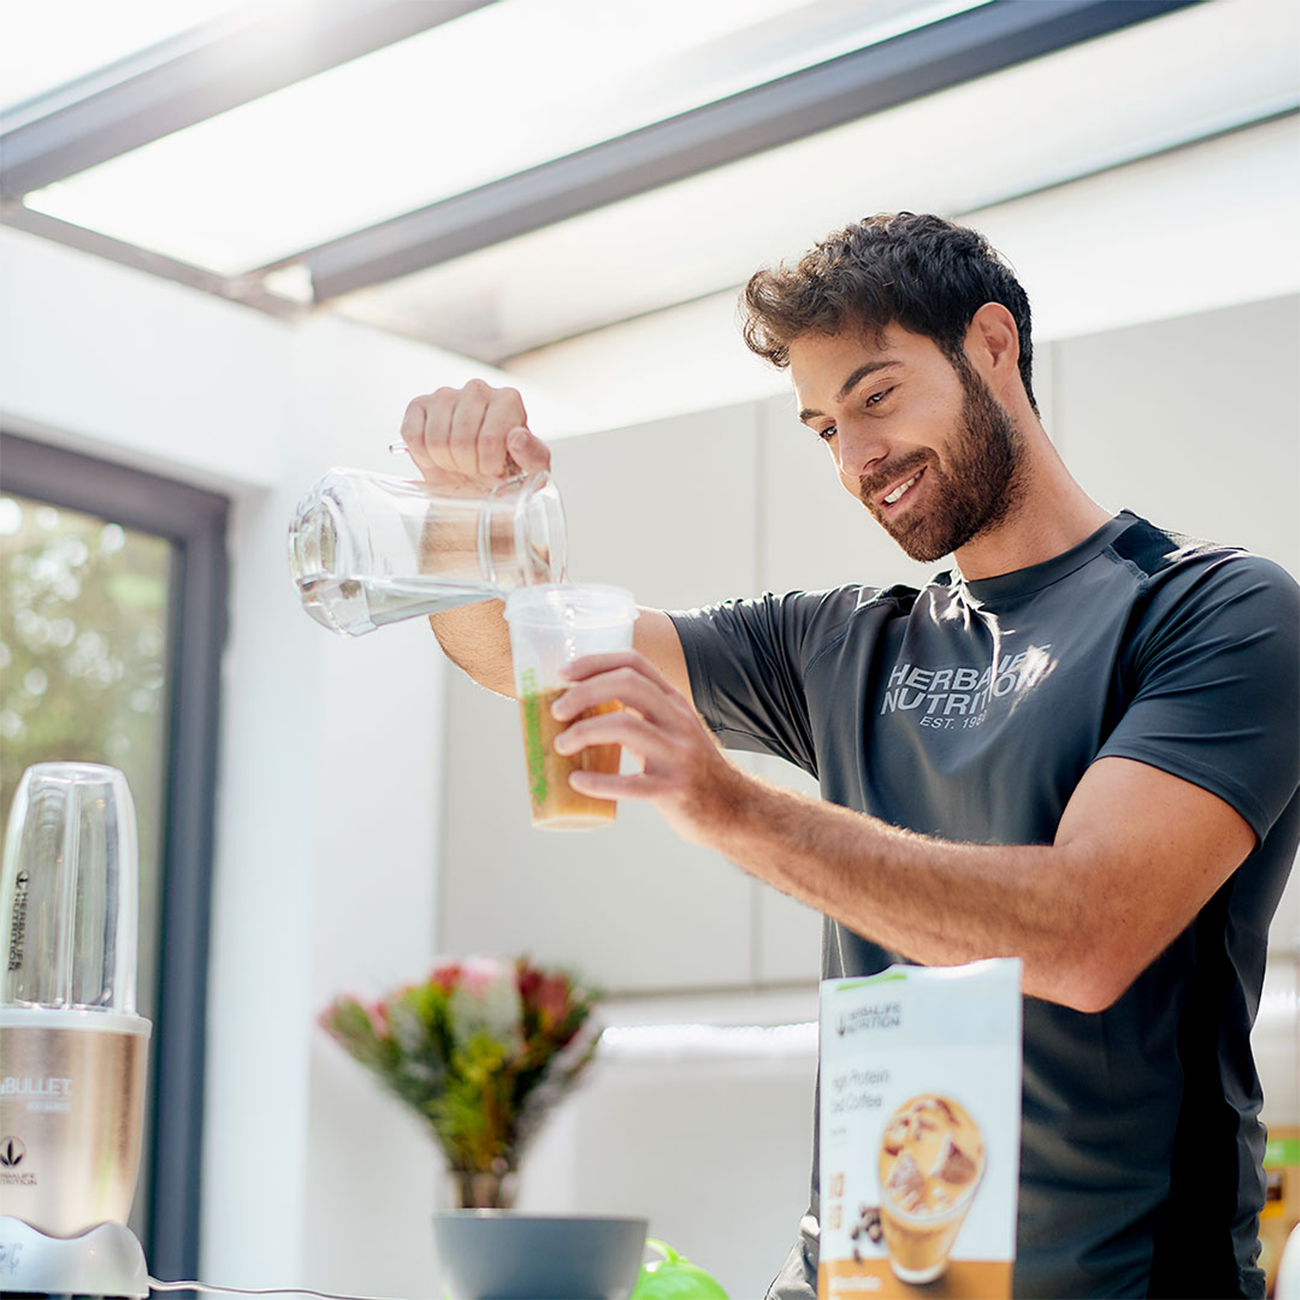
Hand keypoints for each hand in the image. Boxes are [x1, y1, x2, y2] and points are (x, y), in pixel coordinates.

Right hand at [399, 380, 550, 492]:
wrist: (478, 479)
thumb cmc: (508, 471)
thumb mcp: (532, 471)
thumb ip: (533, 456)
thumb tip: (517, 437)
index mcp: (508, 400)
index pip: (490, 440)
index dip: (489, 467)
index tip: (496, 474)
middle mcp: (477, 390)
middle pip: (461, 442)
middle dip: (468, 467)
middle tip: (476, 470)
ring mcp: (446, 395)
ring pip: (436, 441)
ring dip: (447, 464)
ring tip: (460, 464)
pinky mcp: (419, 405)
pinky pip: (413, 437)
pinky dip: (424, 457)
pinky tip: (439, 458)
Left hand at [550, 650, 748, 845]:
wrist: (732, 809)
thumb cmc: (690, 769)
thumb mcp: (671, 731)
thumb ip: (638, 716)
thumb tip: (579, 711)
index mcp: (674, 702)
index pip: (634, 663)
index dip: (594, 662)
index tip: (563, 674)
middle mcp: (678, 722)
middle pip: (627, 685)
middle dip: (583, 692)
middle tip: (557, 711)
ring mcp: (677, 755)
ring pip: (625, 727)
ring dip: (583, 733)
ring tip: (562, 746)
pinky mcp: (673, 790)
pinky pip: (629, 783)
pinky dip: (597, 781)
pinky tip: (577, 781)